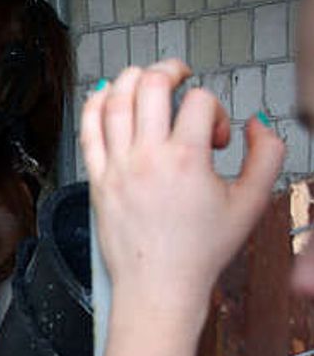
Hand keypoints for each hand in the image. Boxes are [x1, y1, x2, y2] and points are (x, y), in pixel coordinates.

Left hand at [80, 60, 283, 320]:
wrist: (158, 285)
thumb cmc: (201, 250)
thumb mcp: (252, 203)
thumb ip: (267, 156)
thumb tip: (256, 123)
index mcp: (186, 160)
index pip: (199, 101)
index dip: (215, 111)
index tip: (215, 139)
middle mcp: (147, 158)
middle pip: (150, 86)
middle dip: (169, 70)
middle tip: (179, 75)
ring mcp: (117, 167)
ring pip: (114, 101)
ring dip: (131, 78)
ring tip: (146, 79)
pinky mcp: (97, 179)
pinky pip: (88, 130)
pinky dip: (95, 104)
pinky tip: (105, 95)